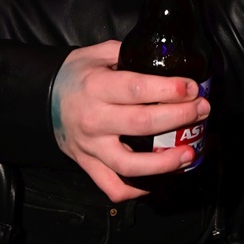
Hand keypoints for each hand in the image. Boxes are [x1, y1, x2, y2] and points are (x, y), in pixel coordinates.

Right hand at [51, 42, 210, 202]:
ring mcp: (90, 147)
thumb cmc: (77, 74)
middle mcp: (94, 119)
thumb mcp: (98, 54)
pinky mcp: (88, 166)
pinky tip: (159, 180)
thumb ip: (128, 53)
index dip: (169, 89)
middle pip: (142, 124)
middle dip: (179, 117)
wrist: (41, 99)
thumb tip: (164, 57)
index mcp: (96, 87)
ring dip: (165, 163)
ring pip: (129, 165)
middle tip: (202, 110)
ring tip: (189, 153)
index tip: (192, 88)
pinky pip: (113, 187)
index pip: (138, 89)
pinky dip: (137, 190)